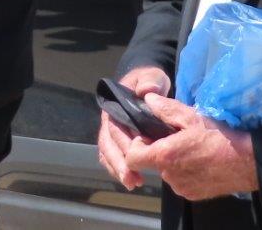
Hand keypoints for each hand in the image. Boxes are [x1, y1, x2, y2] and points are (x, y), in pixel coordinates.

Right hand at [97, 66, 170, 189]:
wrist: (149, 83)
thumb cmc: (149, 81)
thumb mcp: (152, 77)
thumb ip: (149, 81)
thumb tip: (145, 91)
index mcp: (115, 107)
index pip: (114, 127)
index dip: (123, 143)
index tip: (134, 156)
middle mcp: (109, 120)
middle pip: (108, 144)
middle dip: (119, 163)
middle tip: (131, 179)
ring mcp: (113, 132)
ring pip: (108, 153)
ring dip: (118, 170)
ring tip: (133, 184)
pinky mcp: (120, 141)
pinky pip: (113, 157)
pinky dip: (119, 169)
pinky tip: (132, 181)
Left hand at [124, 93, 258, 200]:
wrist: (247, 162)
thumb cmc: (219, 136)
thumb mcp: (192, 116)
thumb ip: (166, 108)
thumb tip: (147, 99)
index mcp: (164, 156)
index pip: (133, 157)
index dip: (136, 145)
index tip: (149, 135)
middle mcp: (169, 176)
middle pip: (152, 163)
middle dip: (159, 150)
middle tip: (177, 137)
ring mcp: (181, 188)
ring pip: (167, 172)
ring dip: (173, 162)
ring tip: (192, 149)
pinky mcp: (192, 195)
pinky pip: (180, 182)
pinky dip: (185, 172)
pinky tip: (200, 162)